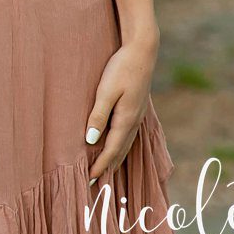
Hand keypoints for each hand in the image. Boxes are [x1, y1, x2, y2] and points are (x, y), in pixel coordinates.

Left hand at [82, 33, 160, 196]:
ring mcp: (137, 115)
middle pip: (120, 152)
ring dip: (115, 159)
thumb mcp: (106, 90)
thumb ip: (98, 115)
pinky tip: (118, 146)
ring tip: (106, 170)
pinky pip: (128, 135)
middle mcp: (134, 122)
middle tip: (95, 183)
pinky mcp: (137, 108)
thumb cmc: (122, 68)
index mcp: (126, 120)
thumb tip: (90, 140)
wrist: (143, 50)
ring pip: (126, 145)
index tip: (90, 180)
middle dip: (108, 167)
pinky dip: (121, 146)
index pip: (111, 150)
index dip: (100, 166)